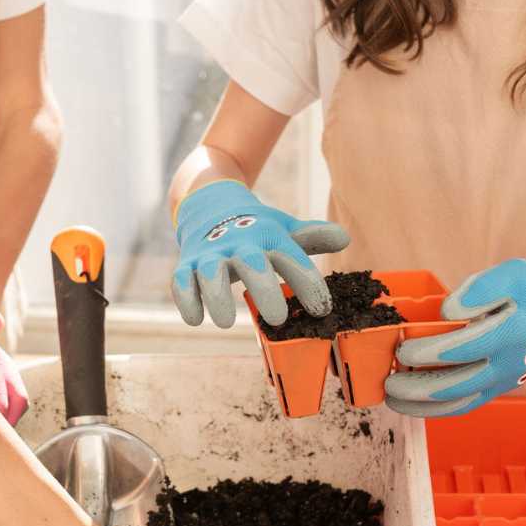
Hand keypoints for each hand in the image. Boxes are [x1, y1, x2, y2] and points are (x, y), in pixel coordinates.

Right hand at [173, 180, 349, 327]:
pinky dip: (186, 299)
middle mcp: (239, 245)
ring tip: (225, 322)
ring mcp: (210, 255)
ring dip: (217, 295)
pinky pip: (181, 281)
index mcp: (268, 237)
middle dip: (264, 289)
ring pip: (211, 273)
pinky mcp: (186, 265)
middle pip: (252, 263)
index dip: (308, 283)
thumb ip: (311, 237)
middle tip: (276, 318)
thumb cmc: (255, 228)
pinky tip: (195, 319)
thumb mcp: (283, 230)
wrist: (210, 204)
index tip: (322, 310)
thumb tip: (345, 238)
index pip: (291, 258)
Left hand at [386, 259, 525, 416]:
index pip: (465, 348)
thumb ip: (480, 289)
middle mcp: (510, 363)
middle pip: (459, 383)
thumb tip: (448, 312)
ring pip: (459, 402)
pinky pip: (463, 405)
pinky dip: (435, 409)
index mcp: (513, 333)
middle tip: (389, 382)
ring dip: (422, 405)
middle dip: (419, 387)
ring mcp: (503, 381)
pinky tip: (409, 405)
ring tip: (392, 400)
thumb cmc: (525, 289)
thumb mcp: (510, 274)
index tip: (403, 350)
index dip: (431, 352)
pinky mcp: (495, 388)